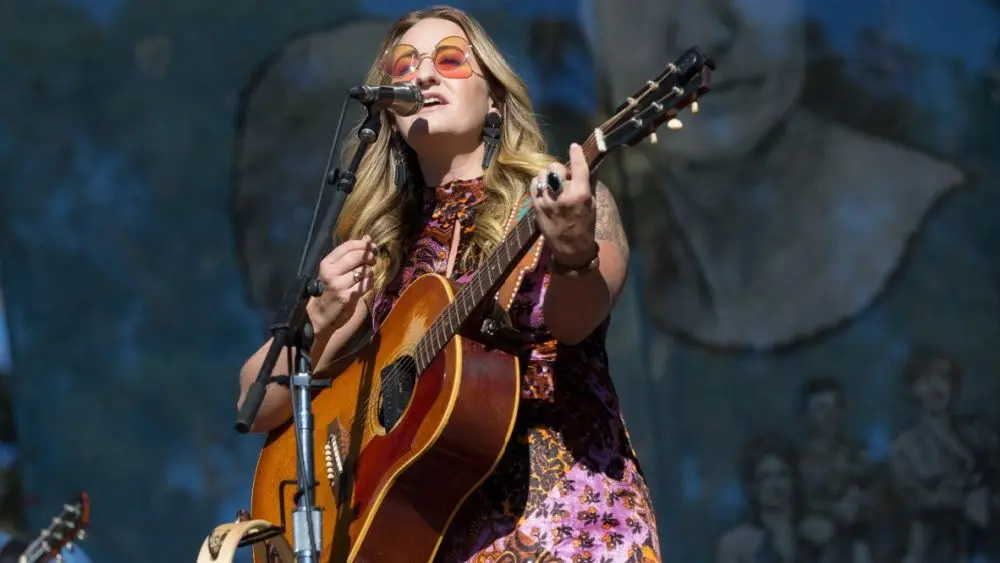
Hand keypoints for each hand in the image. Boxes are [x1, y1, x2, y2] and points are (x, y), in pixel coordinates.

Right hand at [308, 236, 376, 329]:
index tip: (373, 247)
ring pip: (363, 270)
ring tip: (368, 274)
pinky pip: (365, 284)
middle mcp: (331, 272)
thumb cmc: (328, 289)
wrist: (319, 314)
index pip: (348, 246)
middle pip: (356, 256)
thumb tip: (367, 238)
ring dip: (370, 271)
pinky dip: (370, 283)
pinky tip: (366, 285)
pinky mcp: (346, 296)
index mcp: (327, 263)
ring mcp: (338, 284)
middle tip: (374, 259)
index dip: (363, 244)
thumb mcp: (334, 270)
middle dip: (369, 256)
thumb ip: (349, 255)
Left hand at [531, 143, 596, 265]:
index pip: (578, 167)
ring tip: (553, 183)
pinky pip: (534, 185)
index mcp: (581, 194)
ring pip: (542, 175)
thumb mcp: (592, 204)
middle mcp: (562, 196)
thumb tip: (586, 164)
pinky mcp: (536, 206)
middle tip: (563, 176)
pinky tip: (544, 188)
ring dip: (548, 175)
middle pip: (555, 168)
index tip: (574, 146)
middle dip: (559, 168)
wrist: (570, 248)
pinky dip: (539, 183)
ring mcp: (547, 201)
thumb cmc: (585, 226)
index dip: (576, 153)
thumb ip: (587, 184)